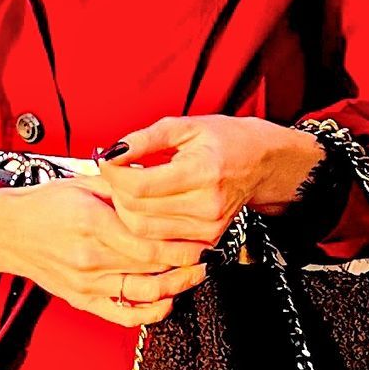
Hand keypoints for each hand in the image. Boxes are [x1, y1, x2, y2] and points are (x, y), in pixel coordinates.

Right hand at [0, 178, 207, 327]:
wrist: (6, 231)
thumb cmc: (43, 204)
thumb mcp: (81, 184)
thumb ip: (120, 187)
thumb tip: (156, 182)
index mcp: (92, 223)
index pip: (150, 241)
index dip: (181, 243)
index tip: (201, 236)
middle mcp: (90, 257)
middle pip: (153, 268)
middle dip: (187, 263)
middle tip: (208, 255)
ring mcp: (86, 283)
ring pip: (144, 293)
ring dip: (177, 287)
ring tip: (195, 275)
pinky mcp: (82, 300)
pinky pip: (123, 314)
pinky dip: (150, 312)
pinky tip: (168, 301)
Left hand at [98, 114, 325, 250]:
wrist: (262, 163)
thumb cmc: (225, 140)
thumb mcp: (185, 127)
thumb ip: (145, 139)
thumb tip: (111, 152)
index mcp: (202, 171)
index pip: (140, 185)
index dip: (114, 174)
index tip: (107, 161)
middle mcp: (207, 204)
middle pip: (138, 212)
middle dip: (117, 193)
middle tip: (116, 175)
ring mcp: (209, 227)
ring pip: (145, 232)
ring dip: (126, 211)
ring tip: (130, 189)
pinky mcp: (209, 241)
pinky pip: (161, 243)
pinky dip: (145, 226)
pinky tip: (145, 207)